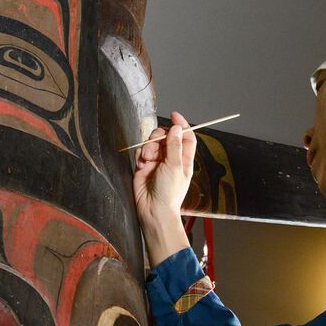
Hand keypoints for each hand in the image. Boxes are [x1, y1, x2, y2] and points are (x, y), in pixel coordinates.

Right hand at [133, 110, 196, 229]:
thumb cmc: (169, 193)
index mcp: (184, 159)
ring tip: (147, 159)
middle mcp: (171, 159)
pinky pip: (141, 152)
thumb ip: (175, 146)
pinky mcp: (144, 166)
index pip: (185, 137)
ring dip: (148, 147)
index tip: (174, 115)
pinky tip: (142, 164)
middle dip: (158, 136)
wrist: (153, 210)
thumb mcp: (175, 166)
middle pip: (166, 136)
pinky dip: (141, 155)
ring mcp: (157, 162)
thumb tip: (177, 128)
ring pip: (152, 143)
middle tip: (155, 144)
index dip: (181, 125)